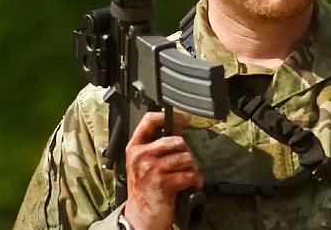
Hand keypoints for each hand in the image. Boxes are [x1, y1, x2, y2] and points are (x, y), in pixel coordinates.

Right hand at [123, 112, 202, 229]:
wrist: (141, 215)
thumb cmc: (144, 188)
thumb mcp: (144, 162)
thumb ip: (158, 143)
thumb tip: (178, 125)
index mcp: (135, 148)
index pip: (148, 121)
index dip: (169, 116)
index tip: (182, 119)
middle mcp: (141, 157)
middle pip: (176, 140)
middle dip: (186, 151)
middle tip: (185, 161)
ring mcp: (151, 170)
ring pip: (186, 157)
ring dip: (192, 167)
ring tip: (188, 174)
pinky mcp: (163, 184)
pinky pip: (190, 175)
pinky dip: (196, 180)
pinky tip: (192, 183)